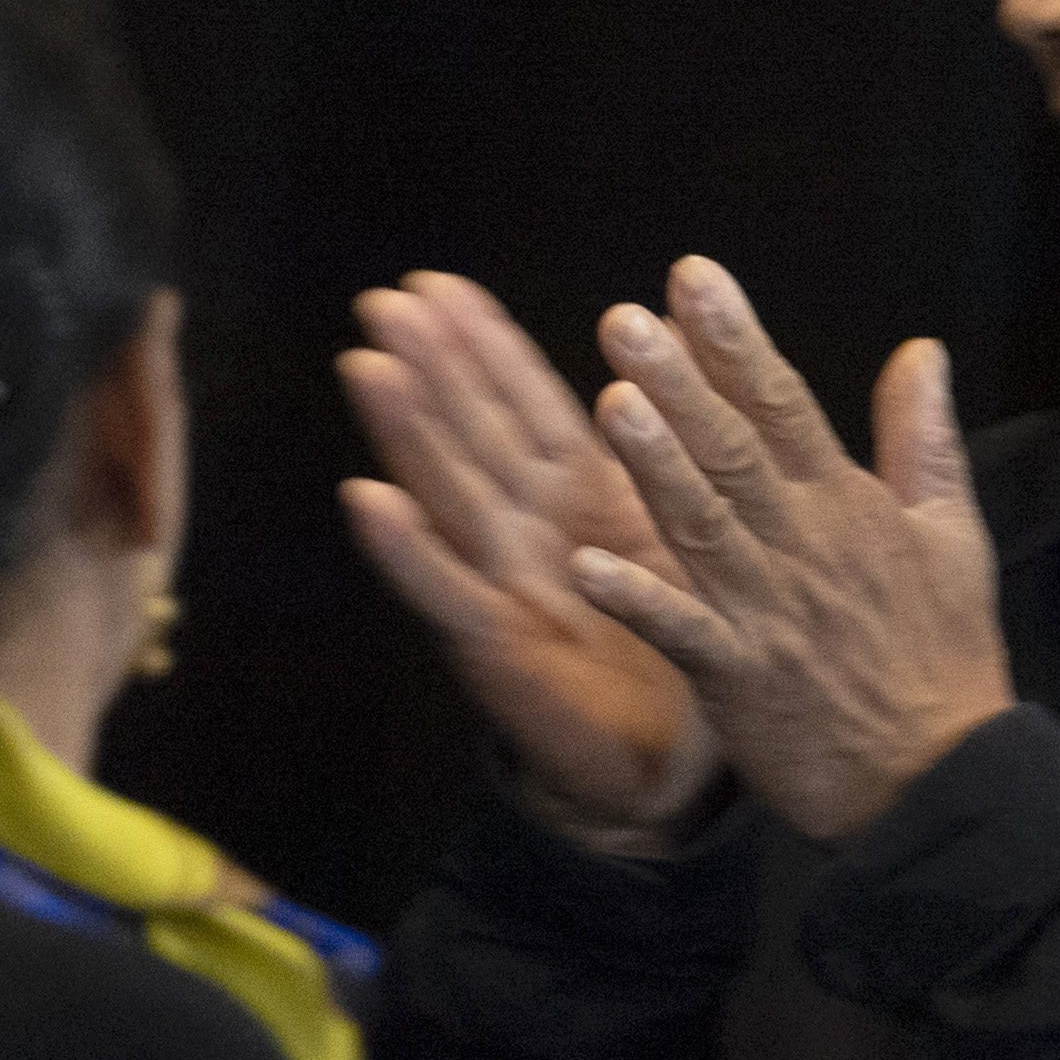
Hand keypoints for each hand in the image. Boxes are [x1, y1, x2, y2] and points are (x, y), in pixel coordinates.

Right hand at [338, 272, 722, 849]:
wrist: (670, 773)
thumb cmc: (679, 649)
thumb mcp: (685, 536)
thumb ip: (681, 458)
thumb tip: (691, 373)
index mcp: (583, 501)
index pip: (528, 407)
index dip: (486, 347)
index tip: (442, 286)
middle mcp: (528, 533)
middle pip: (473, 434)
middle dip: (432, 366)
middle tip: (388, 302)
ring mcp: (503, 586)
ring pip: (449, 492)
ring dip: (406, 431)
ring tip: (368, 368)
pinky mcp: (497, 648)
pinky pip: (448, 590)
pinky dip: (408, 548)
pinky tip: (368, 500)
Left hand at [566, 257, 1014, 843]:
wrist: (945, 779)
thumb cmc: (942, 656)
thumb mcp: (953, 537)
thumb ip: (923, 440)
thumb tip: (920, 349)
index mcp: (847, 507)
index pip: (784, 404)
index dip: (736, 340)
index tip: (690, 276)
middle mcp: (804, 546)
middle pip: (734, 452)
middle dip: (680, 383)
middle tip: (621, 319)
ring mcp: (769, 611)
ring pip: (703, 524)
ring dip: (654, 466)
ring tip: (609, 402)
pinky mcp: (741, 676)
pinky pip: (683, 632)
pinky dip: (639, 600)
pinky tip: (586, 566)